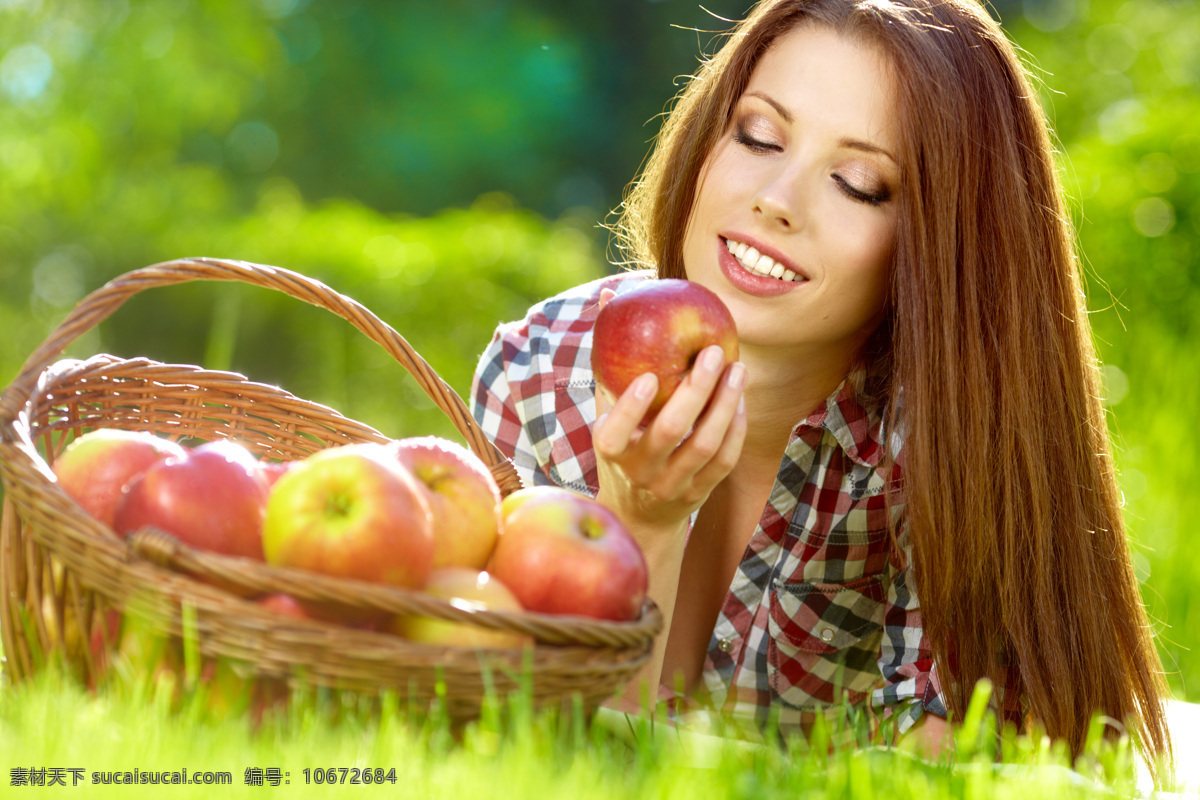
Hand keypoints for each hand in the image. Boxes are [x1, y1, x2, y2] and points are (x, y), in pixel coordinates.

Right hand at [592, 293, 746, 535]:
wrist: (638, 516)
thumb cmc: (622, 448)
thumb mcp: (606, 414)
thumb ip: (609, 360)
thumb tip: (610, 296)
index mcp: (610, 450)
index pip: (615, 431)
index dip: (630, 407)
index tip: (647, 375)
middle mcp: (640, 471)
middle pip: (670, 431)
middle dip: (695, 390)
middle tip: (713, 351)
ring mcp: (672, 485)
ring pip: (704, 446)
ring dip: (724, 405)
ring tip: (737, 369)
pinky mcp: (700, 493)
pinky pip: (724, 461)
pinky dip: (735, 429)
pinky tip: (739, 400)